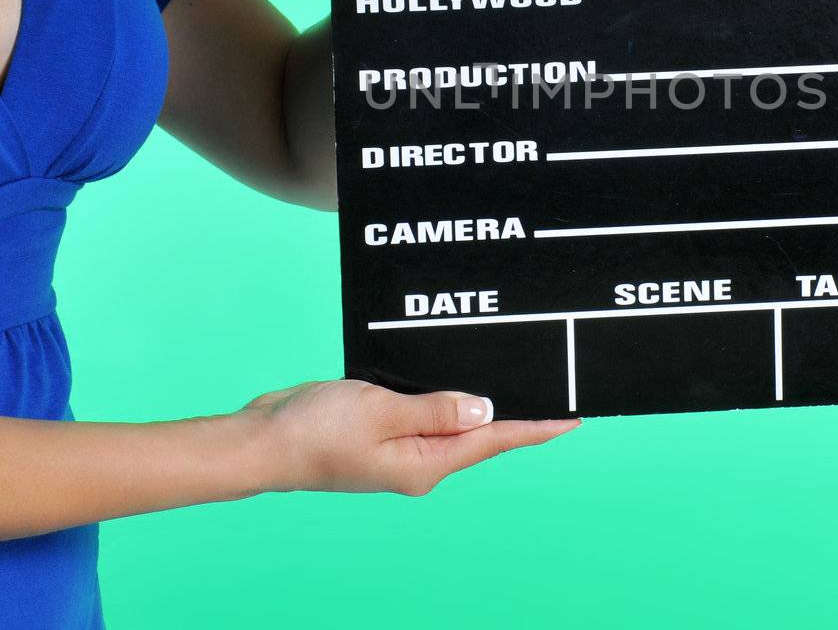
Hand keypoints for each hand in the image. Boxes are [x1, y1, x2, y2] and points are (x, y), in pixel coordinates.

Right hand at [237, 380, 577, 495]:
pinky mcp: (381, 430)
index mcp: (425, 464)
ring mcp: (400, 448)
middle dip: (514, 408)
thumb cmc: (315, 431)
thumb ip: (436, 410)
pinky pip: (424, 410)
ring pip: (452, 418)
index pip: (494, 439)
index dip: (536, 425)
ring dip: (478, 398)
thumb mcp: (382, 412)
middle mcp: (419, 460)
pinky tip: (452, 373)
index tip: (574, 416)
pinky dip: (443, 393)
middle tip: (552, 382)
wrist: (263, 440)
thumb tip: (486, 409)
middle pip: (479, 431)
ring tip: (513, 374)